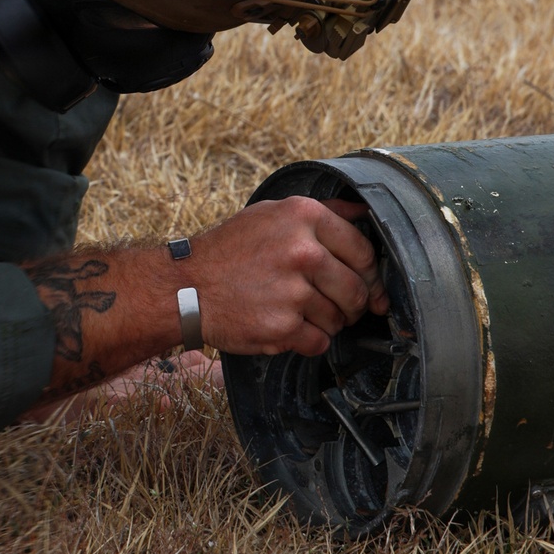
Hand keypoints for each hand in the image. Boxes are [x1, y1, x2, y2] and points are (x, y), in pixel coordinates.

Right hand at [189, 196, 388, 358]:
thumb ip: (322, 212)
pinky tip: (287, 327)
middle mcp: (303, 251)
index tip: (363, 282)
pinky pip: (319, 342)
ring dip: (327, 322)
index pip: (363, 251)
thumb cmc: (230, 249)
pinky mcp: (282, 327)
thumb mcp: (271, 213)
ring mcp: (293, 291)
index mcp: (304, 216)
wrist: (186, 286)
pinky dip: (308, 341)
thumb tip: (365, 213)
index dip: (368, 272)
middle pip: (357, 289)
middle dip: (352, 303)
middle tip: (338, 305)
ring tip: (299, 312)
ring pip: (339, 319)